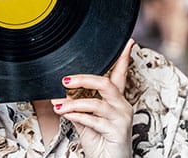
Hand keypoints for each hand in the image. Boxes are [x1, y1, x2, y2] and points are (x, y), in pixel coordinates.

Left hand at [51, 39, 134, 157]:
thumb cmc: (100, 143)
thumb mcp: (85, 121)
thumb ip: (76, 106)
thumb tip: (61, 94)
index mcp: (116, 100)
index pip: (120, 74)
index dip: (123, 58)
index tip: (127, 43)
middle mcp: (122, 106)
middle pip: (106, 83)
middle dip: (84, 79)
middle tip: (66, 80)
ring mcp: (121, 118)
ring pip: (96, 103)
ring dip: (74, 104)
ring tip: (60, 107)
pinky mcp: (117, 131)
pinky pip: (94, 120)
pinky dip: (77, 117)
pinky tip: (68, 116)